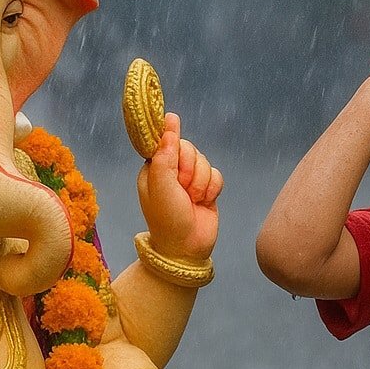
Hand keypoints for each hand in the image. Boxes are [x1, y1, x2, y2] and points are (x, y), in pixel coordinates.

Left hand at [136, 113, 222, 260]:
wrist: (187, 248)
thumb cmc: (167, 219)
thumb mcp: (160, 187)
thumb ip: (164, 156)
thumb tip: (169, 125)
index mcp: (153, 168)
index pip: (164, 140)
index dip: (171, 137)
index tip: (173, 120)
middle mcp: (171, 171)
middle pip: (188, 148)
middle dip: (190, 167)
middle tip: (183, 187)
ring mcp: (189, 180)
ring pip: (204, 161)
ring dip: (201, 181)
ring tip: (193, 199)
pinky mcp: (206, 188)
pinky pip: (216, 174)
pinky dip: (213, 188)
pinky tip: (204, 202)